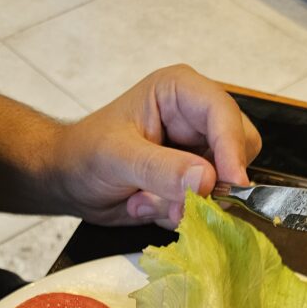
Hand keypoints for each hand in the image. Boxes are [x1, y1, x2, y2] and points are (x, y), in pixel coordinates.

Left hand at [58, 64, 260, 227]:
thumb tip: (207, 181)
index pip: (224, 114)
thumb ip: (161, 169)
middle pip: (239, 148)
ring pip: (225, 184)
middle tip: (177, 203)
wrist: (68, 180)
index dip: (232, 150)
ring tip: (145, 201)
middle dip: (212, 183)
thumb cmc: (84, 154)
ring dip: (188, 204)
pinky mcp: (193, 182)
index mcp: (180, 92)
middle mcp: (196, 119)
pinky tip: (145, 205)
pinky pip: (207, 206)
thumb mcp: (117, 158)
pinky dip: (178, 215)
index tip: (231, 184)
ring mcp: (198, 152)